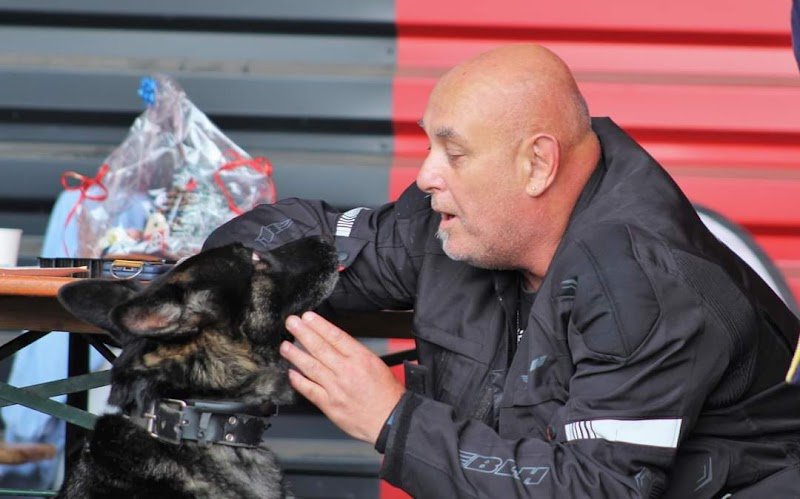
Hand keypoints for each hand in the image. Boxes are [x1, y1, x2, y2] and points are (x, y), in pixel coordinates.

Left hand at [280, 311, 405, 443]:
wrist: (391, 419)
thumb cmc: (386, 393)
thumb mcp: (376, 364)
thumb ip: (355, 355)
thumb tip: (335, 344)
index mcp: (360, 358)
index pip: (336, 336)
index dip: (319, 325)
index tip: (307, 317)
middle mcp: (346, 371)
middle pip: (320, 348)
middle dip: (303, 333)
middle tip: (291, 323)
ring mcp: (336, 388)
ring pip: (311, 367)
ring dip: (295, 355)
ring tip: (285, 346)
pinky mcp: (329, 404)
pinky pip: (310, 390)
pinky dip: (298, 381)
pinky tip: (291, 373)